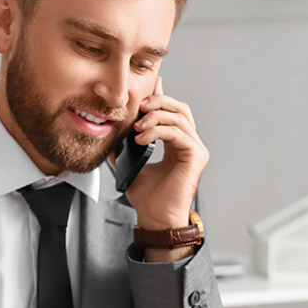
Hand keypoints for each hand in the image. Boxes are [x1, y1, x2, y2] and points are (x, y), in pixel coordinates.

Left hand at [123, 77, 207, 261]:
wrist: (156, 219)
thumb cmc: (148, 199)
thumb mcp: (130, 167)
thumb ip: (124, 149)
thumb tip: (110, 135)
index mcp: (176, 144)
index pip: (171, 113)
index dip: (160, 97)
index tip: (146, 88)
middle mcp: (189, 144)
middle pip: (179, 108)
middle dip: (158, 102)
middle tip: (138, 106)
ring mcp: (195, 149)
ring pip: (179, 118)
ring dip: (155, 117)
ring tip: (137, 127)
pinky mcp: (197, 156)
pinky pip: (178, 133)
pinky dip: (158, 131)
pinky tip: (142, 138)